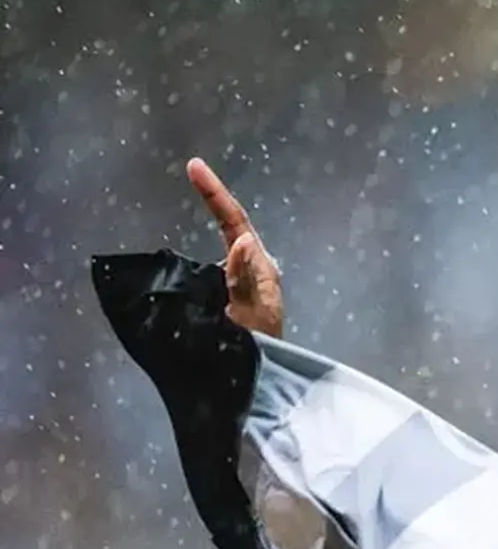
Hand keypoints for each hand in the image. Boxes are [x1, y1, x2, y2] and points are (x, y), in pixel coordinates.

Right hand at [185, 157, 283, 335]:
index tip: (195, 167)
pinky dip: (200, 246)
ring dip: (212, 214)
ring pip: (224, 241)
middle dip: (214, 196)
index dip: (215, 194)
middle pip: (232, 224)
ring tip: (197, 183)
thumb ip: (243, 280)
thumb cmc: (259, 350)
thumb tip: (240, 240)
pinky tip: (186, 244)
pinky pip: (212, 263)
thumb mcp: (251, 316)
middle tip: (193, 169)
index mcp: (261, 269)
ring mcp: (241, 280)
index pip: (236, 223)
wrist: (257, 381)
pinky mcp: (228, 293)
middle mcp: (253, 269)